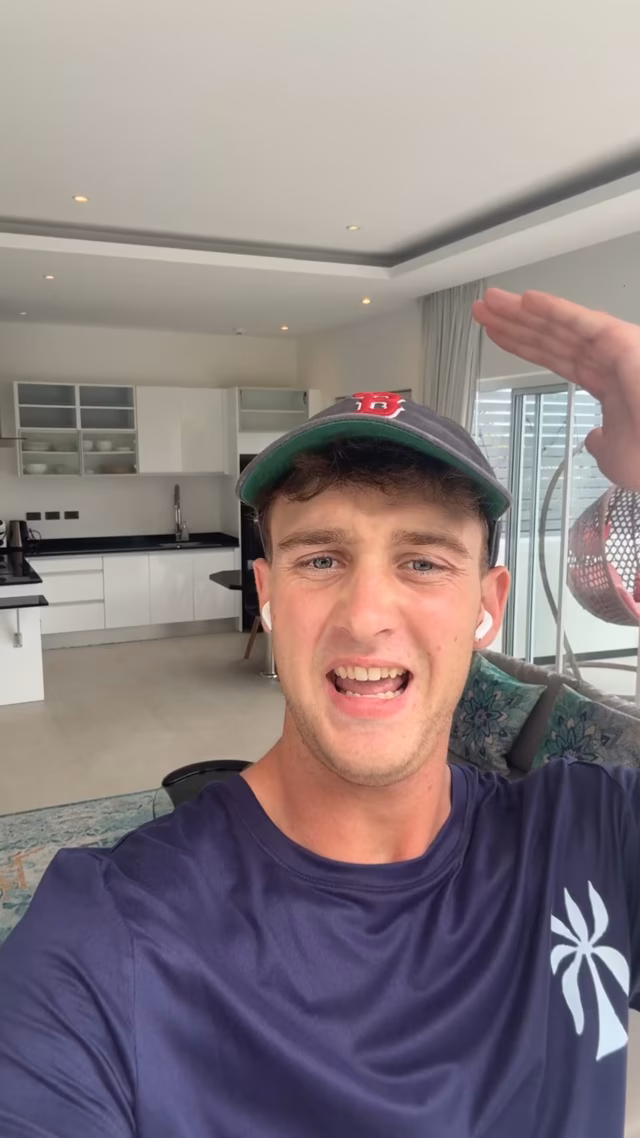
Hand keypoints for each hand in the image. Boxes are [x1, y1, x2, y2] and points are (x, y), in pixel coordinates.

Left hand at [472, 289, 639, 491]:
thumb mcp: (617, 458)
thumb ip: (600, 445)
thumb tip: (594, 438)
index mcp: (608, 383)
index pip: (557, 357)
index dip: (526, 343)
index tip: (496, 333)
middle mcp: (611, 360)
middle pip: (552, 336)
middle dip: (516, 322)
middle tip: (482, 308)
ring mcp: (618, 348)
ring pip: (562, 325)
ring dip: (524, 311)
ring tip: (491, 300)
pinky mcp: (625, 343)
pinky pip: (584, 322)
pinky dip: (556, 311)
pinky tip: (527, 301)